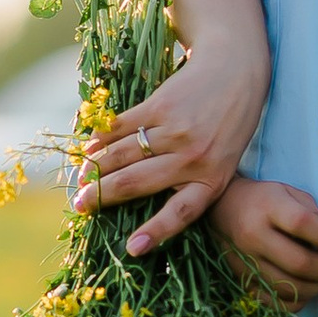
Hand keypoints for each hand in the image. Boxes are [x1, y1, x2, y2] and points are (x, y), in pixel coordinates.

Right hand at [76, 33, 272, 258]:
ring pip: (122, 155)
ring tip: (82, 179)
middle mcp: (194, 158)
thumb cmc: (229, 125)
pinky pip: (121, 127)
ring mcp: (176, 131)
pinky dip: (101, 139)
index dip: (155, 232)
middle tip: (80, 206)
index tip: (132, 248)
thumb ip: (192, 181)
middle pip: (137, 183)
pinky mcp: (160, 106)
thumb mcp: (223, 160)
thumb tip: (145, 203)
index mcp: (213, 180)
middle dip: (102, 197)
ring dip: (96, 168)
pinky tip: (90, 149)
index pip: (181, 213)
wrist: (237, 69)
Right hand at [212, 178, 317, 307]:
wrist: (223, 208)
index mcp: (268, 207)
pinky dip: (295, 302)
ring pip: (288, 287)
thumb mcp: (290, 193)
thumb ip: (315, 215)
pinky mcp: (240, 279)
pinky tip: (304, 289)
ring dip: (315, 288)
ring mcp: (245, 260)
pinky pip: (273, 302)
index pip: (304, 225)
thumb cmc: (264, 199)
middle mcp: (253, 235)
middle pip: (299, 262)